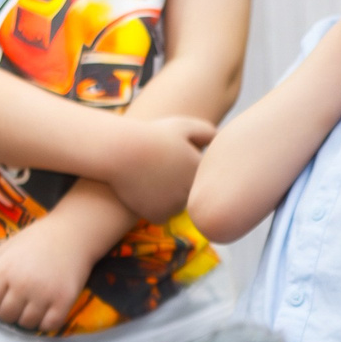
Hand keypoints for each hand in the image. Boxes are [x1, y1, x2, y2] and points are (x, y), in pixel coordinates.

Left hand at [0, 209, 109, 334]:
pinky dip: (45, 321)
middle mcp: (23, 284)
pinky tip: (46, 308)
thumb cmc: (35, 240)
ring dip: (27, 316)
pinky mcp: (64, 301)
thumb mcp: (4, 250)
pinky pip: (48, 326)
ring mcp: (45, 294)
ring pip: (26, 324)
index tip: (1, 292)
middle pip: (5, 315)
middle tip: (20, 296)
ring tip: (33, 301)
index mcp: (5, 269)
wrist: (73, 233)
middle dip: (9, 308)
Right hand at [101, 114, 216, 222]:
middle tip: (160, 169)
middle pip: (189, 193)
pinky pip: (162, 215)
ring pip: (177, 206)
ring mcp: (175, 205)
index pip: (200, 175)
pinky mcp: (158, 215)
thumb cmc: (151, 135)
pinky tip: (144, 193)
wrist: (120, 151)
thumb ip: (206, 132)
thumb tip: (220, 141)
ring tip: (152, 179)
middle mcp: (191, 191)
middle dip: (179, 184)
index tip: (172, 157)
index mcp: (200, 171)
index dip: (185, 165)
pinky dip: (154, 208)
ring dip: (169, 198)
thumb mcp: (181, 125)